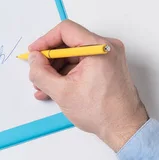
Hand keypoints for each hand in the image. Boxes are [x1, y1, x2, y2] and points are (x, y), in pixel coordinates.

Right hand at [27, 20, 147, 151]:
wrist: (124, 129)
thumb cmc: (102, 112)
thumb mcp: (62, 92)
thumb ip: (41, 73)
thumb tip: (33, 59)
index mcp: (99, 48)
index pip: (66, 30)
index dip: (45, 40)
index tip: (35, 53)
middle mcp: (107, 47)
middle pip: (69, 42)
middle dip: (49, 58)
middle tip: (37, 72)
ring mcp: (108, 57)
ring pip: (73, 54)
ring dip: (56, 68)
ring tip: (43, 86)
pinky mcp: (107, 66)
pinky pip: (81, 63)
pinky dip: (67, 72)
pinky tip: (55, 87)